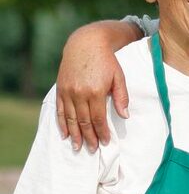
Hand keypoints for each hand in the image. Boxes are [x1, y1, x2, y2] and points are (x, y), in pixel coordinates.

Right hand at [56, 23, 132, 149]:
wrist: (86, 44)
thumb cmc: (107, 61)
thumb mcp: (119, 77)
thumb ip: (121, 97)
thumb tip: (125, 116)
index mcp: (96, 92)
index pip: (99, 119)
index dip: (102, 132)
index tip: (106, 142)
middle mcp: (79, 93)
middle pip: (84, 122)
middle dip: (89, 137)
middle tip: (92, 149)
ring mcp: (67, 91)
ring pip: (70, 119)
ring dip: (74, 134)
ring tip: (78, 147)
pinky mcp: (60, 89)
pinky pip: (59, 110)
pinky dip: (61, 123)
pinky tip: (65, 134)